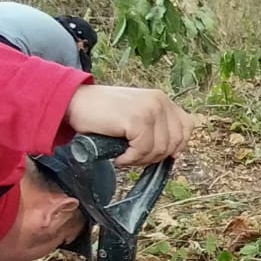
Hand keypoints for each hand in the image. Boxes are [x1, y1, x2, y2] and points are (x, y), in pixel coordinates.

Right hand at [64, 85, 195, 166]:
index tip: (157, 154)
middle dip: (155, 157)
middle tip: (134, 157)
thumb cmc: (102, 114)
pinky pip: (143, 151)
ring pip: (160, 150)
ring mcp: (150, 110)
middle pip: (175, 143)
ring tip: (124, 156)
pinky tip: (119, 157)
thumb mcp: (136, 116)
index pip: (187, 127)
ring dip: (140, 160)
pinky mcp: (137, 120)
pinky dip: (130, 160)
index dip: (177, 146)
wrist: (73, 102)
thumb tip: (174, 153)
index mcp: (162, 100)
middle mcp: (160, 102)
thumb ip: (156, 127)